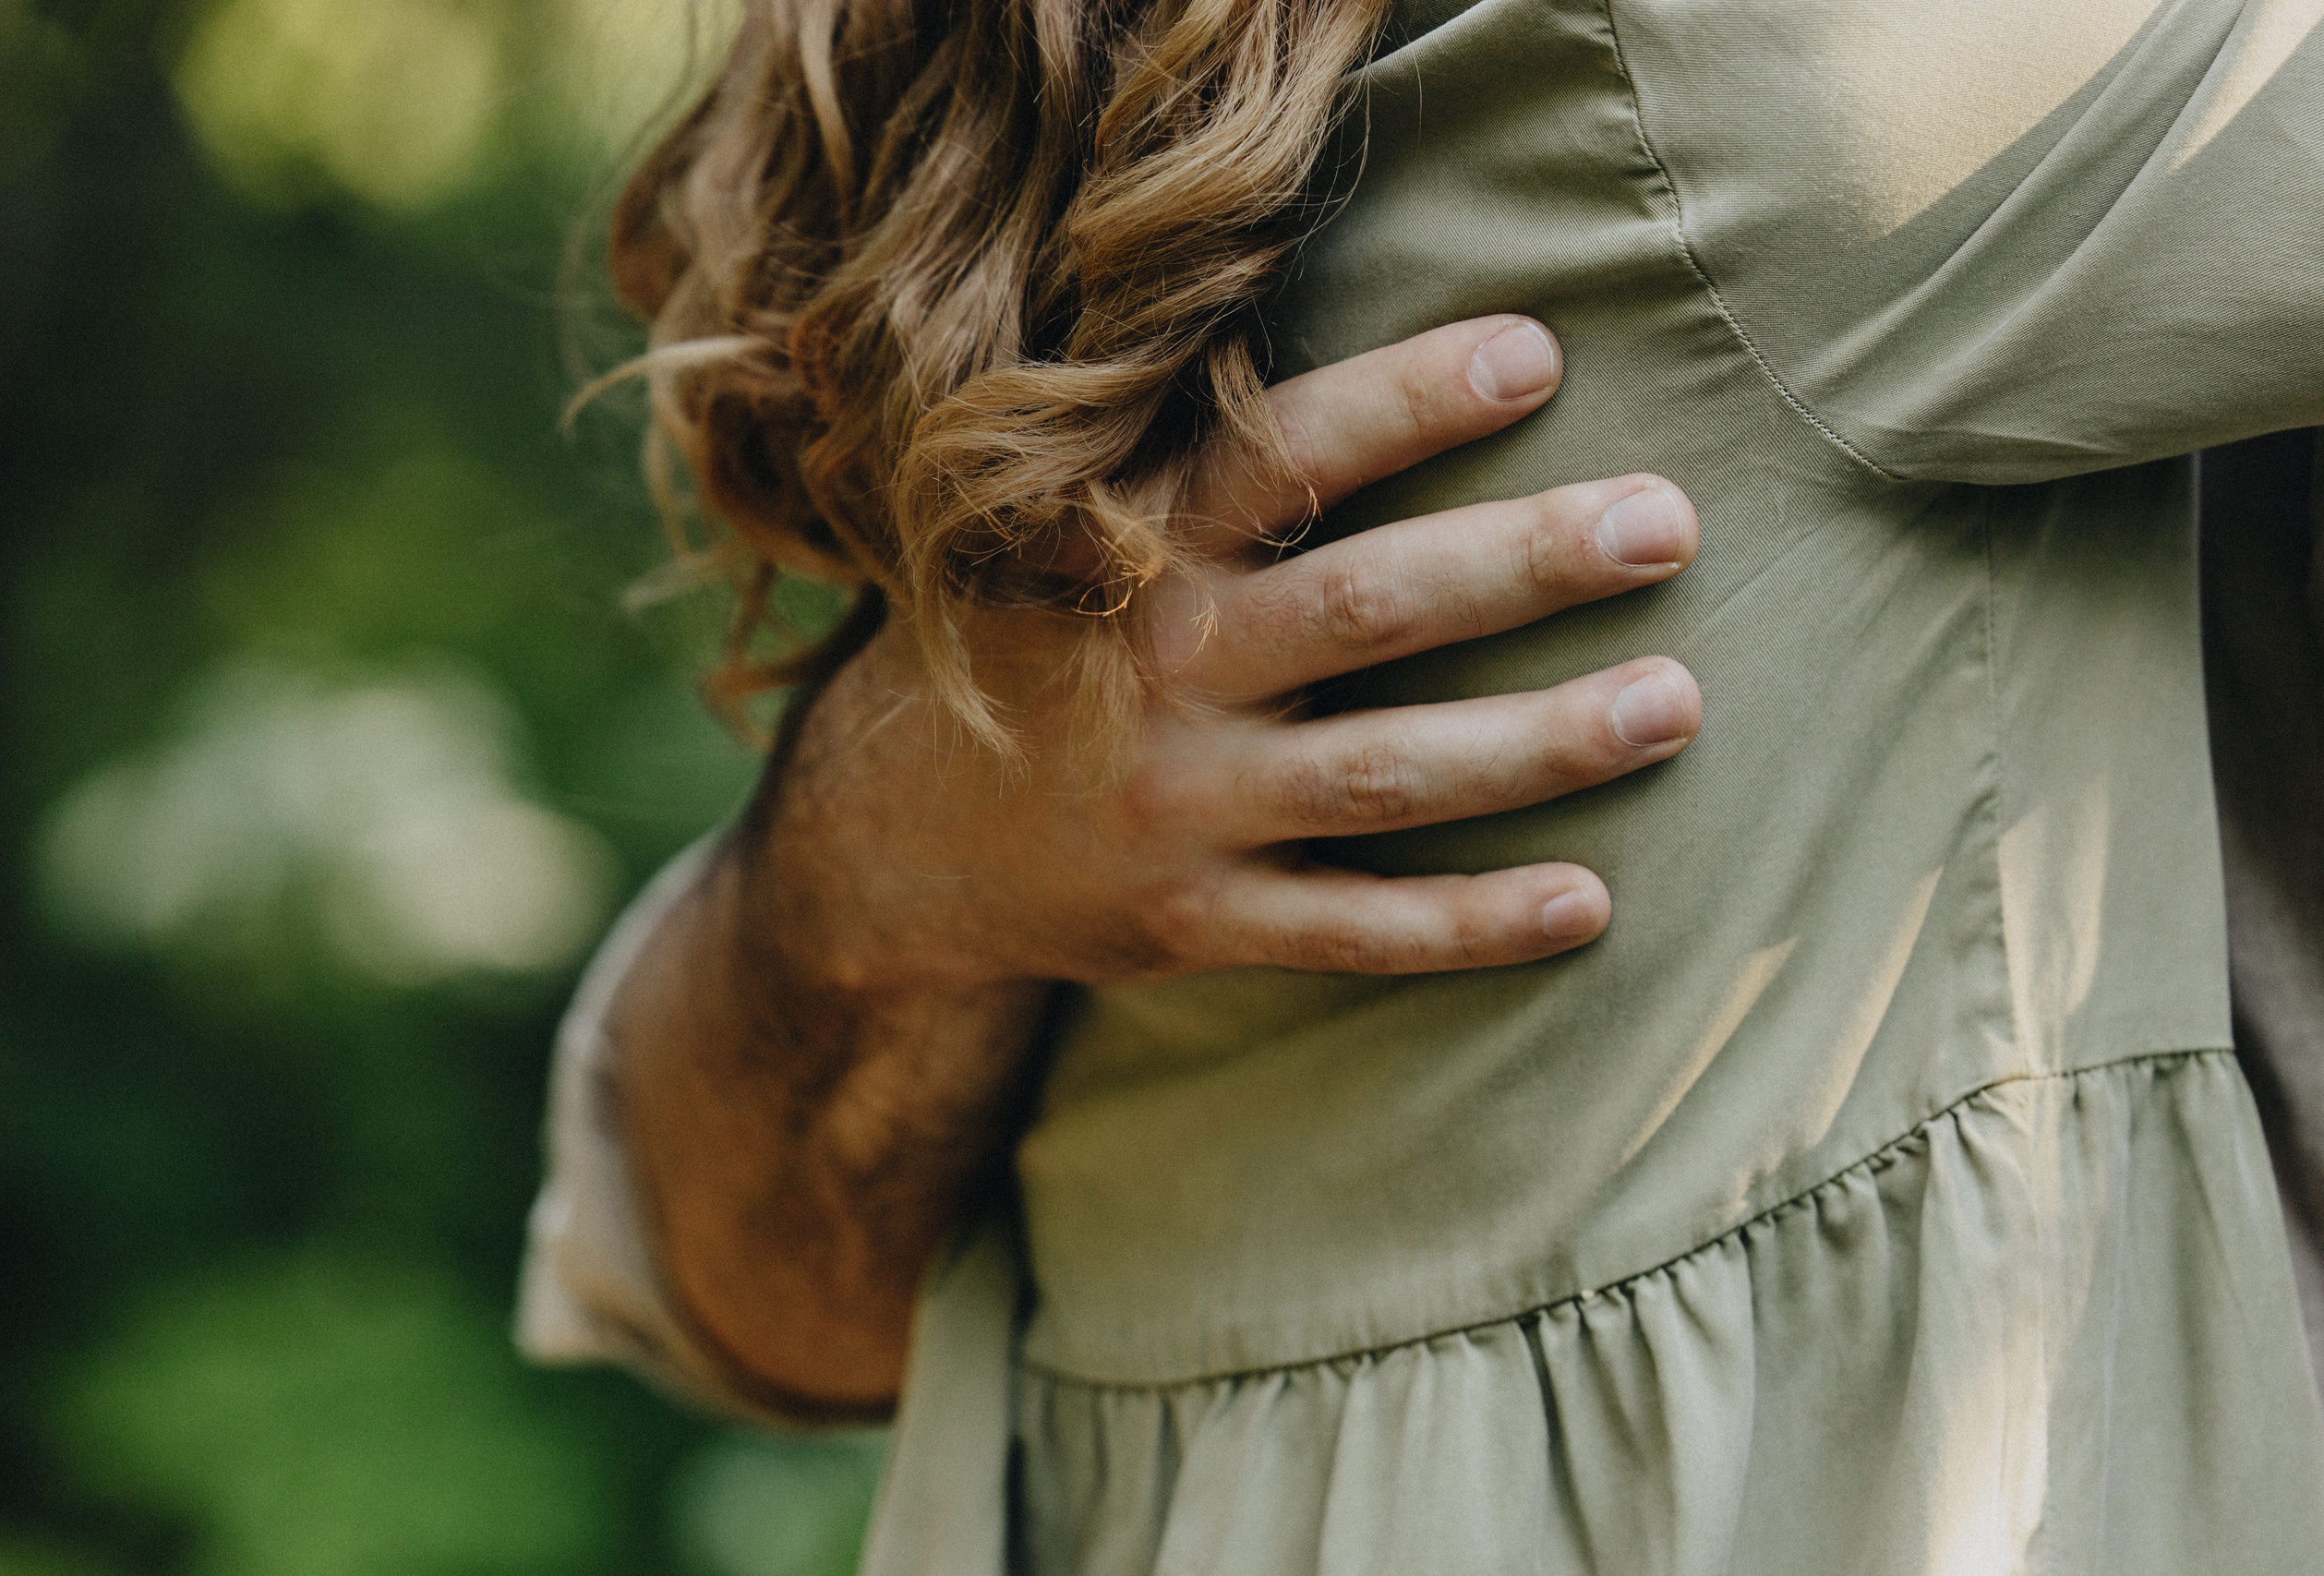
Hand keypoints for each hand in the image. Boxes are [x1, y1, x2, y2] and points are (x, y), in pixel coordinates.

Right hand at [765, 313, 1700, 992]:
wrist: (871, 848)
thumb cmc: (1013, 652)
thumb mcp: (1045, 539)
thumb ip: (1177, 473)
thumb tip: (1349, 362)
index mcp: (1126, 553)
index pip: (1280, 453)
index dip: (1408, 400)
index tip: (1540, 353)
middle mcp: (1159, 673)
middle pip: (1368, 607)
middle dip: (1524, 563)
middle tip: (1665, 523)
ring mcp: (1178, 810)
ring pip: (1388, 775)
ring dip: (1540, 742)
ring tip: (1674, 702)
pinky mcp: (1193, 921)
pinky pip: (1351, 932)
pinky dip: (1469, 924)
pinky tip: (1587, 900)